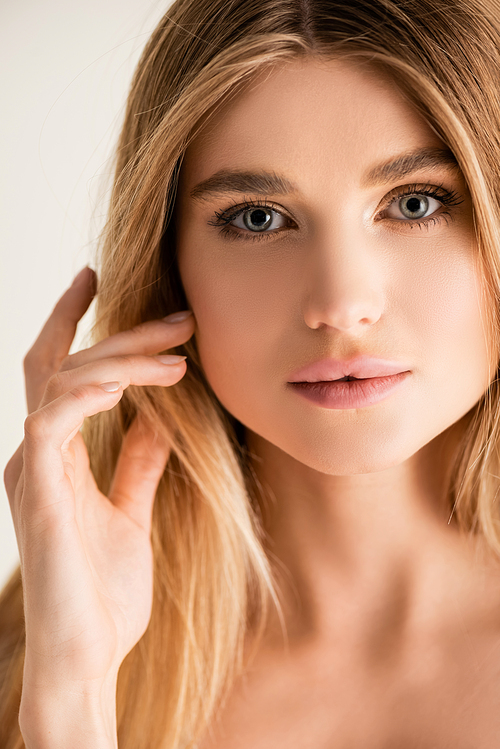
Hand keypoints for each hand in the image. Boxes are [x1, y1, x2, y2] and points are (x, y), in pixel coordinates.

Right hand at [3, 267, 194, 694]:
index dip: (74, 321)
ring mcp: (32, 466)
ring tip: (179, 355)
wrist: (88, 656)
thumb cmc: (105, 593)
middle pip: (66, 363)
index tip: (101, 279)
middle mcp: (37, 452)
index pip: (58, 370)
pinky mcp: (38, 486)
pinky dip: (91, 389)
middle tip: (179, 316)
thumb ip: (138, 464)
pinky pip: (53, 414)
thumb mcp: (131, 512)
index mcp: (57, 455)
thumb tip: (161, 418)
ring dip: (121, 358)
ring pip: (61, 378)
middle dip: (122, 333)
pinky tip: (135, 383)